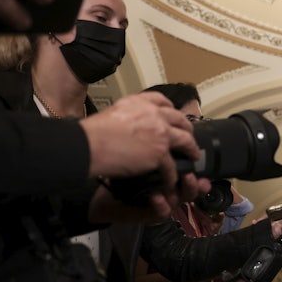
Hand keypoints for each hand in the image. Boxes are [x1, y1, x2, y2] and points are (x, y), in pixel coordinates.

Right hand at [82, 92, 209, 215]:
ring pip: (185, 141)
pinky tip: (171, 180)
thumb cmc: (92, 132)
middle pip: (180, 120)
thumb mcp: (112, 112)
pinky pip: (173, 166)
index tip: (174, 116)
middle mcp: (154, 114)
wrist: (89, 145)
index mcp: (140, 102)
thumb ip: (129, 115)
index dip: (171, 109)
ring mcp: (160, 133)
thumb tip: (132, 123)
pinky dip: (172, 175)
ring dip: (191, 150)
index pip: (162, 100)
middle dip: (187, 129)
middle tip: (189, 138)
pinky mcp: (160, 153)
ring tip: (193, 157)